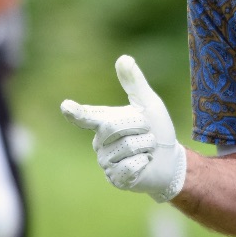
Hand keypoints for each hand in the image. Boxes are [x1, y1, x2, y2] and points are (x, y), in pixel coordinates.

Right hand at [60, 55, 186, 203]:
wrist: (169, 160)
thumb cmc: (156, 129)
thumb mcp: (148, 104)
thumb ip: (135, 83)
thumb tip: (123, 57)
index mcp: (104, 122)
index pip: (87, 116)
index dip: (76, 111)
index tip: (66, 106)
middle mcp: (100, 142)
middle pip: (114, 126)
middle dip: (139, 126)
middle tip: (147, 132)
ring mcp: (106, 162)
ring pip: (127, 147)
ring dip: (146, 146)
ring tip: (146, 150)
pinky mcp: (115, 179)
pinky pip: (130, 166)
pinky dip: (144, 162)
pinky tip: (144, 164)